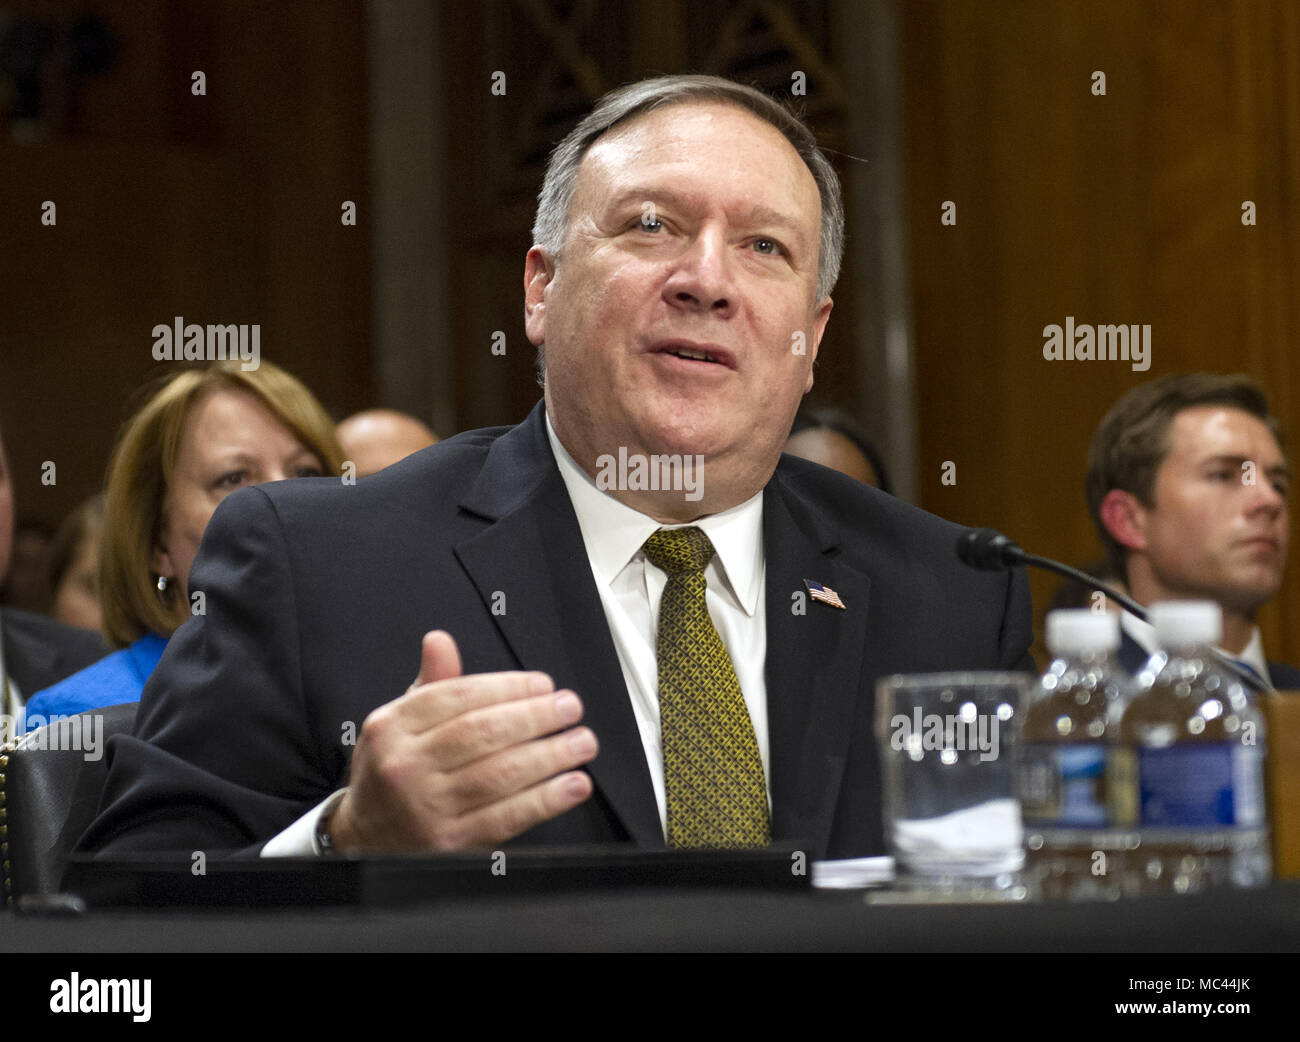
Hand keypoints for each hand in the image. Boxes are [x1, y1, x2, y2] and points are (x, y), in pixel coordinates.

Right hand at [327, 630, 596, 851]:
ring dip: (550, 756)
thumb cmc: (390, 772)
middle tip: (570, 708)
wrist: (364, 838)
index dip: (507, 687)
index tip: (544, 685)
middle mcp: (406, 765)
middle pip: (481, 733)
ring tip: (581, 742)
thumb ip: (429, 684)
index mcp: (392, 726)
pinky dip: (545, 800)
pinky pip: (506, 817)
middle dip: (535, 717)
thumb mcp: (397, 722)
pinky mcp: (450, 843)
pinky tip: (572, 785)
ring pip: (499, 774)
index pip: (457, 697)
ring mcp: (427, 807)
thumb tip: (439, 641)